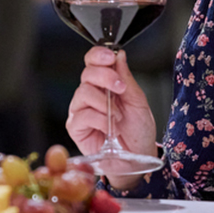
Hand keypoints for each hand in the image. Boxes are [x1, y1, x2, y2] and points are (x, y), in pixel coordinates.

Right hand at [66, 47, 157, 188]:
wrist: (137, 157)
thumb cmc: (138, 131)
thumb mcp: (138, 101)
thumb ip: (126, 79)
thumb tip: (119, 55)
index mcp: (104, 84)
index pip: (93, 61)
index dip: (98, 55)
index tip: (110, 57)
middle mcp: (90, 94)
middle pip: (87, 73)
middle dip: (105, 77)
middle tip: (120, 88)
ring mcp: (81, 110)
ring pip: (83, 92)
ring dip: (105, 103)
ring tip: (118, 117)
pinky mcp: (75, 127)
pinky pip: (82, 115)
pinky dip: (99, 119)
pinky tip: (110, 128)